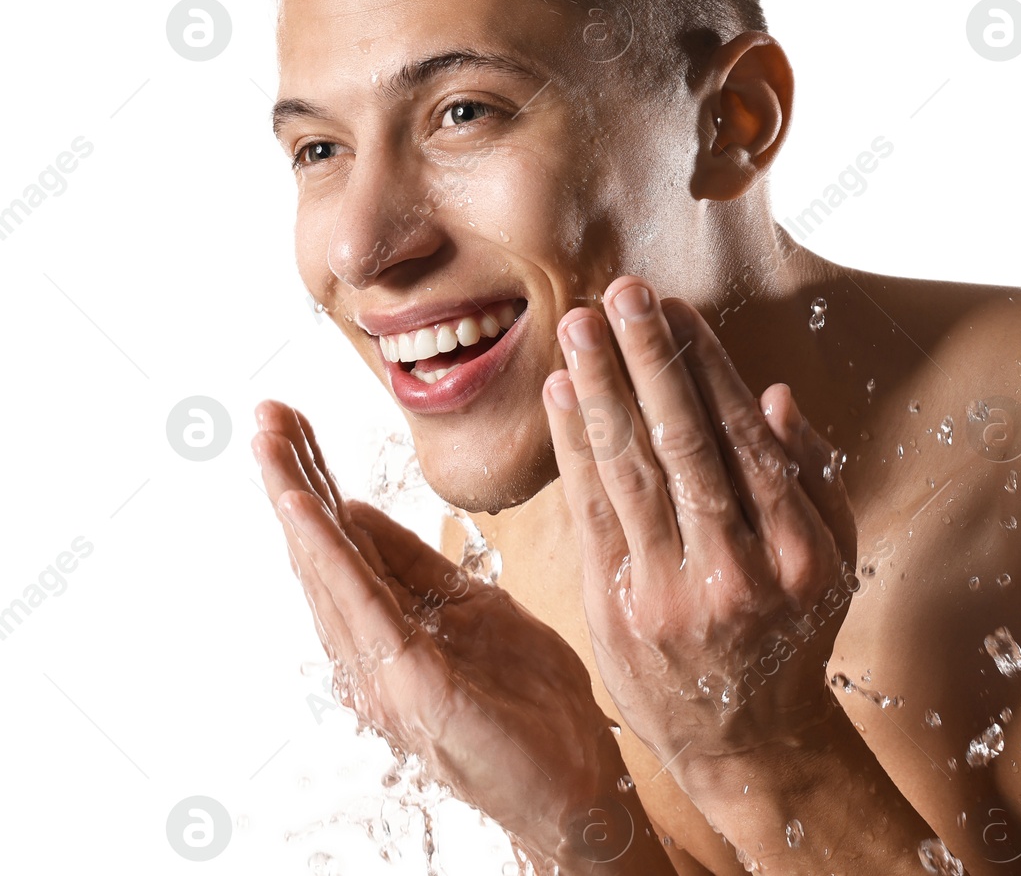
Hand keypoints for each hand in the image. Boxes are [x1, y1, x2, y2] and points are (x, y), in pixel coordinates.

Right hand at [251, 400, 662, 869]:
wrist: (579, 784)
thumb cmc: (532, 704)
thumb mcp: (478, 610)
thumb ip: (420, 569)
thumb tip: (358, 512)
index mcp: (390, 630)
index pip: (344, 542)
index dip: (314, 480)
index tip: (289, 419)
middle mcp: (371, 654)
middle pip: (322, 553)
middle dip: (292, 479)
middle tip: (266, 411)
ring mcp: (386, 675)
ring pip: (329, 574)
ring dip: (298, 503)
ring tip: (273, 441)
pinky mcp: (413, 689)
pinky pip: (363, 612)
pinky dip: (330, 557)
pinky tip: (308, 510)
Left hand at [542, 276, 858, 791]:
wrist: (751, 745)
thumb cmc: (795, 634)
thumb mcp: (836, 558)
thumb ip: (810, 474)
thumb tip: (771, 395)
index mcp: (796, 551)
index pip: (744, 437)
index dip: (708, 367)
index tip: (680, 310)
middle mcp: (734, 572)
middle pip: (683, 445)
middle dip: (649, 361)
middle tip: (623, 293)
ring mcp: (670, 595)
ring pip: (630, 474)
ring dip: (601, 391)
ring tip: (580, 327)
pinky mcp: (617, 612)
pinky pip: (591, 516)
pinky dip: (574, 451)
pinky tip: (561, 397)